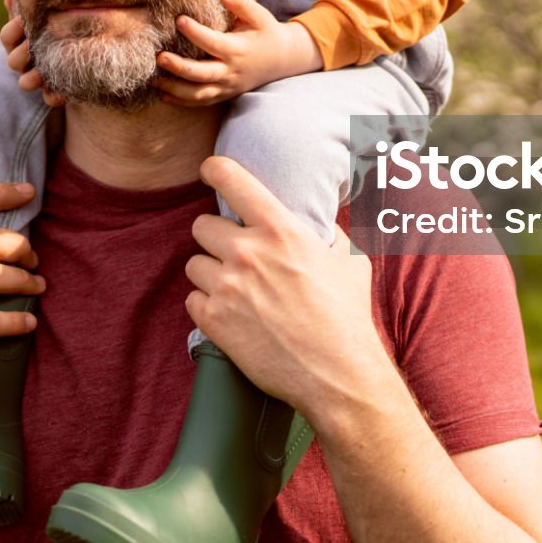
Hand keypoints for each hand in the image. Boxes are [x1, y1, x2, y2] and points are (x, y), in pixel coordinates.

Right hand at [1, 0, 66, 107]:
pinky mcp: (54, 90)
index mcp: (20, 39)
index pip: (7, 36)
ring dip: (31, 78)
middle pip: (13, 61)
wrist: (91, 41)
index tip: (23, 21)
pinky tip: (62, 95)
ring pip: (25, 82)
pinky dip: (53, 96)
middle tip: (31, 46)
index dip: (13, 31)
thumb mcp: (47, 8)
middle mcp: (25, 60)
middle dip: (21, 55)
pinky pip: (49, 98)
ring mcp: (37, 76)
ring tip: (41, 75)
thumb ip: (31, 3)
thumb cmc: (61, 18)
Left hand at [156, 0, 322, 105]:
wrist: (283, 60)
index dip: (195, 32)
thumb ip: (240, 2)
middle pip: (202, 74)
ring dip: (176, 89)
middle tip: (159, 57)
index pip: (213, 42)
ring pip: (199, 94)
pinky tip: (163, 94)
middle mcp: (231, 71)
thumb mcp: (259, 16)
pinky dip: (182, 101)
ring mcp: (227, 86)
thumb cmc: (266, 33)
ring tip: (155, 81)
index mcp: (239, 49)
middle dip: (179, 67)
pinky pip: (201, 102)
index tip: (178, 19)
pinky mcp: (224, 94)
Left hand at [184, 155, 392, 412]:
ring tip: (236, 291)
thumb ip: (327, 235)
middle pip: (201, 226)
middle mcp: (248, 252)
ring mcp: (227, 286)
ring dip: (210, 275)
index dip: (215, 170)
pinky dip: (206, 306)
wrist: (337, 373)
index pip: (232, 180)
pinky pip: (192, 300)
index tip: (210, 170)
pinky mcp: (214, 320)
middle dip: (216, 239)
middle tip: (234, 255)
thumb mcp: (349, 261)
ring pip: (194, 265)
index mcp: (281, 230)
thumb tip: (322, 223)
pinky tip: (230, 315)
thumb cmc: (347, 316)